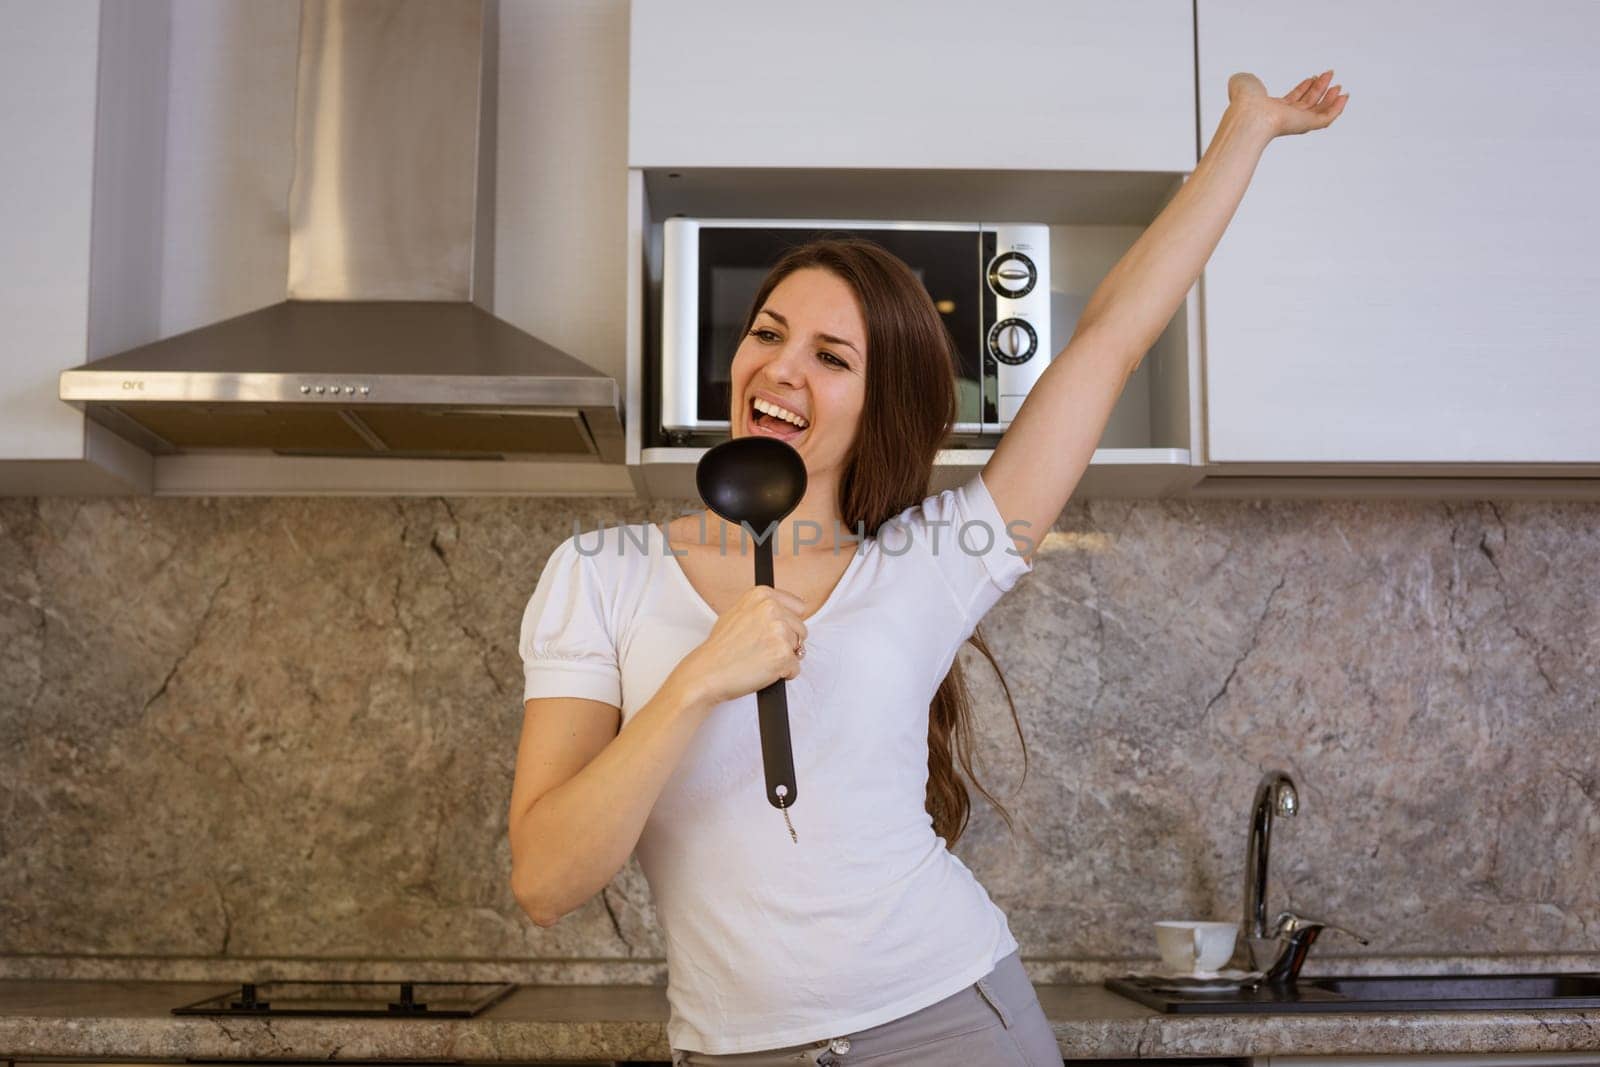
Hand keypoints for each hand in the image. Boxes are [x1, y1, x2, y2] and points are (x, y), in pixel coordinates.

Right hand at [677, 586, 807, 705]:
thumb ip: (763, 608)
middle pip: (801, 629)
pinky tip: (763, 670)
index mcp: (762, 594)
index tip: (775, 632)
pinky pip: (795, 668)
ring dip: (785, 658)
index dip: (788, 623)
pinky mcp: (782, 654)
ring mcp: (779, 631)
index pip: (798, 607)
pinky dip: (783, 674)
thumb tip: (787, 612)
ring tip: (761, 659)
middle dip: (787, 642)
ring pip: (800, 648)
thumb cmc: (720, 648)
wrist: (707, 672)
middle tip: (762, 649)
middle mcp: (772, 608)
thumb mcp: (737, 613)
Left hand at [1227, 69, 1348, 137]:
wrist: (1249, 113)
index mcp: (1271, 110)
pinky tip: (1343, 97)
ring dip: (1329, 97)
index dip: (1303, 89)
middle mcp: (1284, 118)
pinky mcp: (1305, 125)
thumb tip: (1244, 80)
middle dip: (1318, 88)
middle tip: (1328, 74)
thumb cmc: (1243, 101)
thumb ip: (1247, 81)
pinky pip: (1326, 118)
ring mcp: (1295, 122)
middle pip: (1307, 104)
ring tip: (1337, 84)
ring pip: (1318, 111)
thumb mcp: (1244, 83)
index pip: (1291, 100)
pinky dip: (1337, 108)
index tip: (1311, 77)